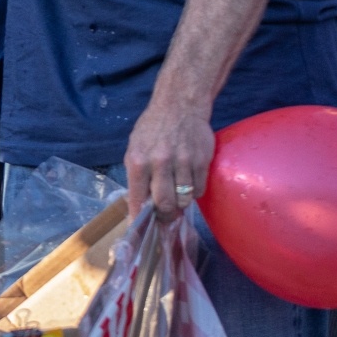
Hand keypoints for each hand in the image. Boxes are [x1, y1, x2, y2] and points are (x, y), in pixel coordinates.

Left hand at [124, 96, 214, 218]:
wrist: (179, 105)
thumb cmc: (153, 129)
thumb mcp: (135, 148)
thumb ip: (137, 175)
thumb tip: (140, 204)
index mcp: (138, 161)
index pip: (137, 199)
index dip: (139, 218)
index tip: (141, 231)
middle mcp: (159, 163)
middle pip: (164, 205)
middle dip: (164, 216)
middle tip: (165, 216)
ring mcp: (182, 162)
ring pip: (184, 200)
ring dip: (181, 203)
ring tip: (177, 196)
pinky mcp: (201, 161)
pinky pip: (198, 190)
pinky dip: (193, 191)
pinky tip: (188, 182)